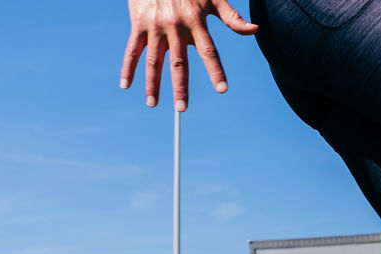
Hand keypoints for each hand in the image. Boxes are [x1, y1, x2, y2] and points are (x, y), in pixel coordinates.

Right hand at [120, 0, 258, 110]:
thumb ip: (232, 17)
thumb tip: (254, 30)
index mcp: (196, 22)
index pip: (209, 51)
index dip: (216, 70)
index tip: (222, 89)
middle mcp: (175, 26)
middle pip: (178, 62)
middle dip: (180, 86)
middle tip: (182, 109)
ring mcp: (155, 26)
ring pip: (153, 60)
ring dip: (153, 83)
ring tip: (153, 104)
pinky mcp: (138, 24)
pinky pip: (132, 49)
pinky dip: (128, 67)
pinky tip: (126, 85)